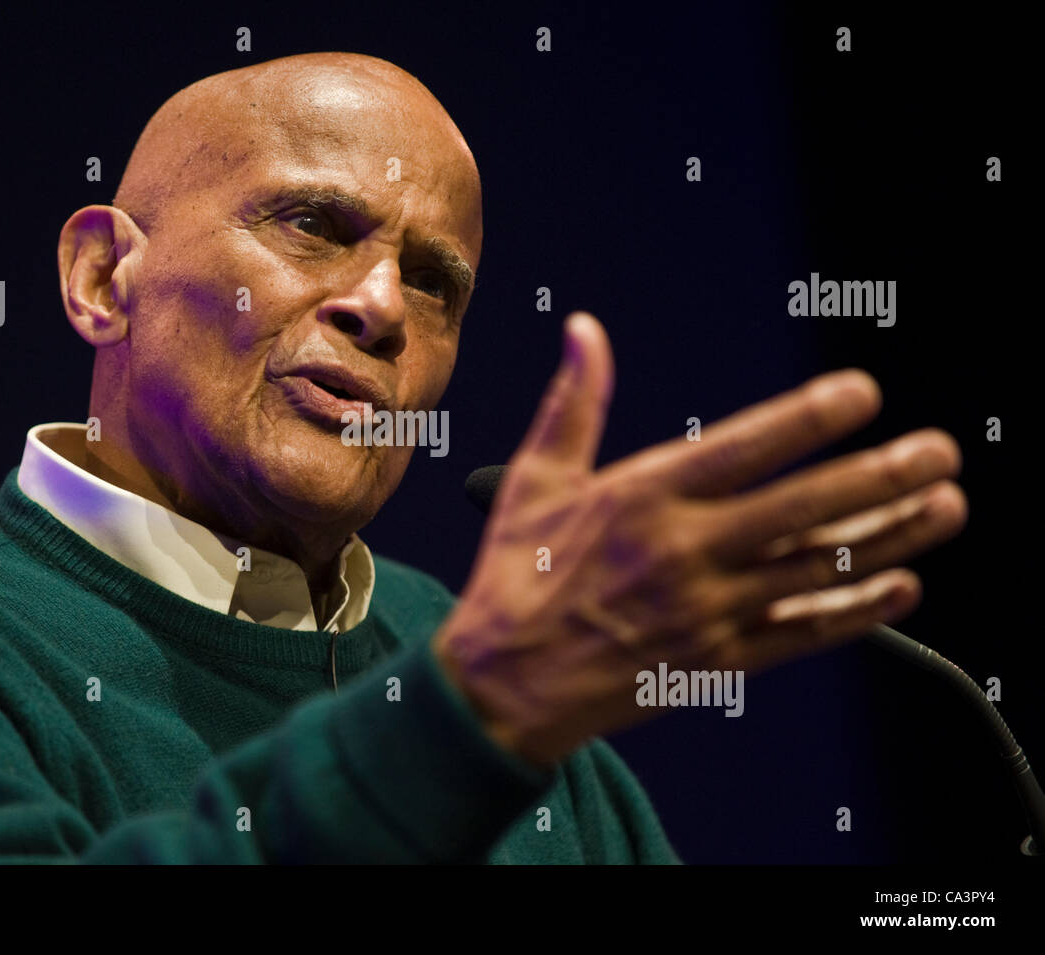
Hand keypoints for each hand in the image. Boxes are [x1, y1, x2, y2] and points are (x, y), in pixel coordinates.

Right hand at [432, 312, 966, 767]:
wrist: (503, 686)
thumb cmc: (515, 578)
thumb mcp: (535, 480)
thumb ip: (574, 402)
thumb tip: (583, 330)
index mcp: (641, 496)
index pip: (745, 447)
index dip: (811, 418)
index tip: (863, 394)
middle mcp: (684, 550)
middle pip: (804, 508)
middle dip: (883, 476)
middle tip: (939, 450)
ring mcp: (707, 609)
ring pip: (818, 569)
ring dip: (891, 537)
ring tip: (945, 505)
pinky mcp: (717, 658)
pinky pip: (802, 633)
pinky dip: (857, 612)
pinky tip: (902, 587)